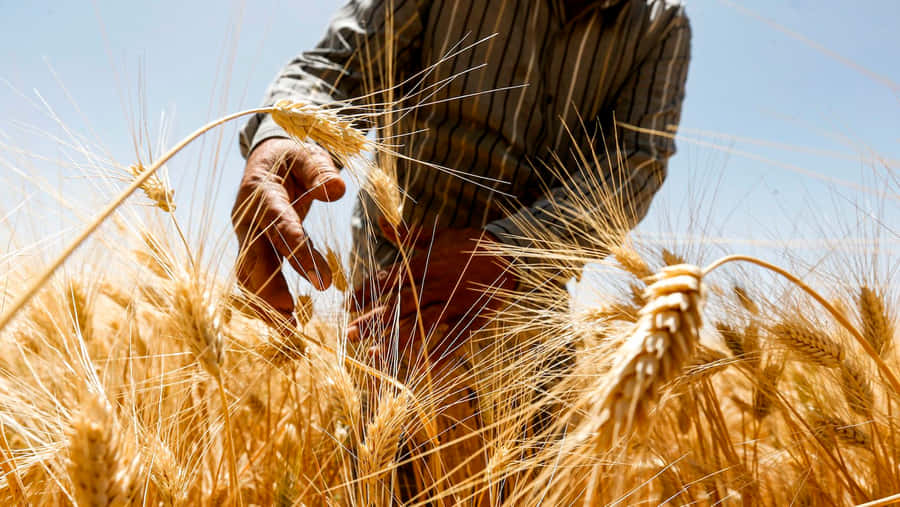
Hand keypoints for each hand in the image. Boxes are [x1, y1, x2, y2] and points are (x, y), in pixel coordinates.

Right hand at [232, 138, 345, 320]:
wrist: (266, 159)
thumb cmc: (293, 158)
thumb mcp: (308, 155)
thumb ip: (321, 171)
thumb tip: (338, 189)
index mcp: (261, 192)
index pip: (279, 224)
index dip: (298, 251)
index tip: (321, 280)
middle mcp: (246, 218)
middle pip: (254, 258)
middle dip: (271, 289)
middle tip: (293, 316)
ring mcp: (245, 236)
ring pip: (249, 275)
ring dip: (265, 304)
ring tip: (289, 332)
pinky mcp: (250, 249)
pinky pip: (253, 280)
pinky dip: (265, 303)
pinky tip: (285, 324)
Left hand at [347, 227, 515, 363]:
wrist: (510, 252)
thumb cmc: (471, 244)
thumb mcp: (439, 235)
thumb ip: (408, 234)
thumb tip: (382, 222)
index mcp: (424, 264)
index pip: (387, 279)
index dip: (366, 292)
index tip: (348, 305)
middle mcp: (434, 284)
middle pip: (398, 305)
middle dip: (372, 320)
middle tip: (349, 335)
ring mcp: (453, 301)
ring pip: (421, 323)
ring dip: (396, 340)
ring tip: (375, 356)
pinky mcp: (473, 315)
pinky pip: (454, 336)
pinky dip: (439, 352)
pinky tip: (422, 368)